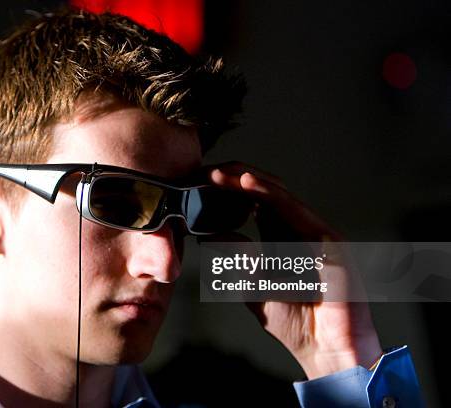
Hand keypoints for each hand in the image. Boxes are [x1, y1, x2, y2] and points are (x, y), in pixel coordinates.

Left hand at [207, 161, 382, 379]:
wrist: (325, 350)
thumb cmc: (294, 322)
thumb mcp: (251, 285)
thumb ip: (233, 259)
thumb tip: (207, 235)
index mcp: (282, 240)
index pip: (254, 206)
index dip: (229, 193)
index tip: (200, 183)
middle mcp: (299, 232)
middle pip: (265, 195)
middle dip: (235, 181)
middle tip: (205, 172)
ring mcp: (316, 233)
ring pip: (279, 197)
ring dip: (248, 181)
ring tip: (221, 173)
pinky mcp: (330, 240)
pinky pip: (297, 212)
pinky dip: (272, 195)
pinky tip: (249, 184)